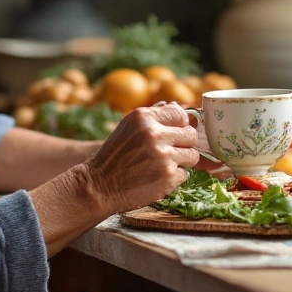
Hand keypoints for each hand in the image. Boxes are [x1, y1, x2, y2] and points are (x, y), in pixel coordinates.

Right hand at [83, 103, 199, 213]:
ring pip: (192, 155)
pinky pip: (185, 174)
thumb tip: (180, 106)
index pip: (181, 114)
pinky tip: (157, 177)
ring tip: (162, 164)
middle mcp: (155, 134)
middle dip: (183, 144)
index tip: (174, 133)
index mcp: (144, 117)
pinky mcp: (168, 177)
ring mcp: (163, 156)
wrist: (99, 186)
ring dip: (181, 162)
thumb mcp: (129, 126)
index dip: (180, 125)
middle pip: (191, 135)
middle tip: (168, 151)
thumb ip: (155, 115)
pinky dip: (174, 177)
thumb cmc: (115, 155)